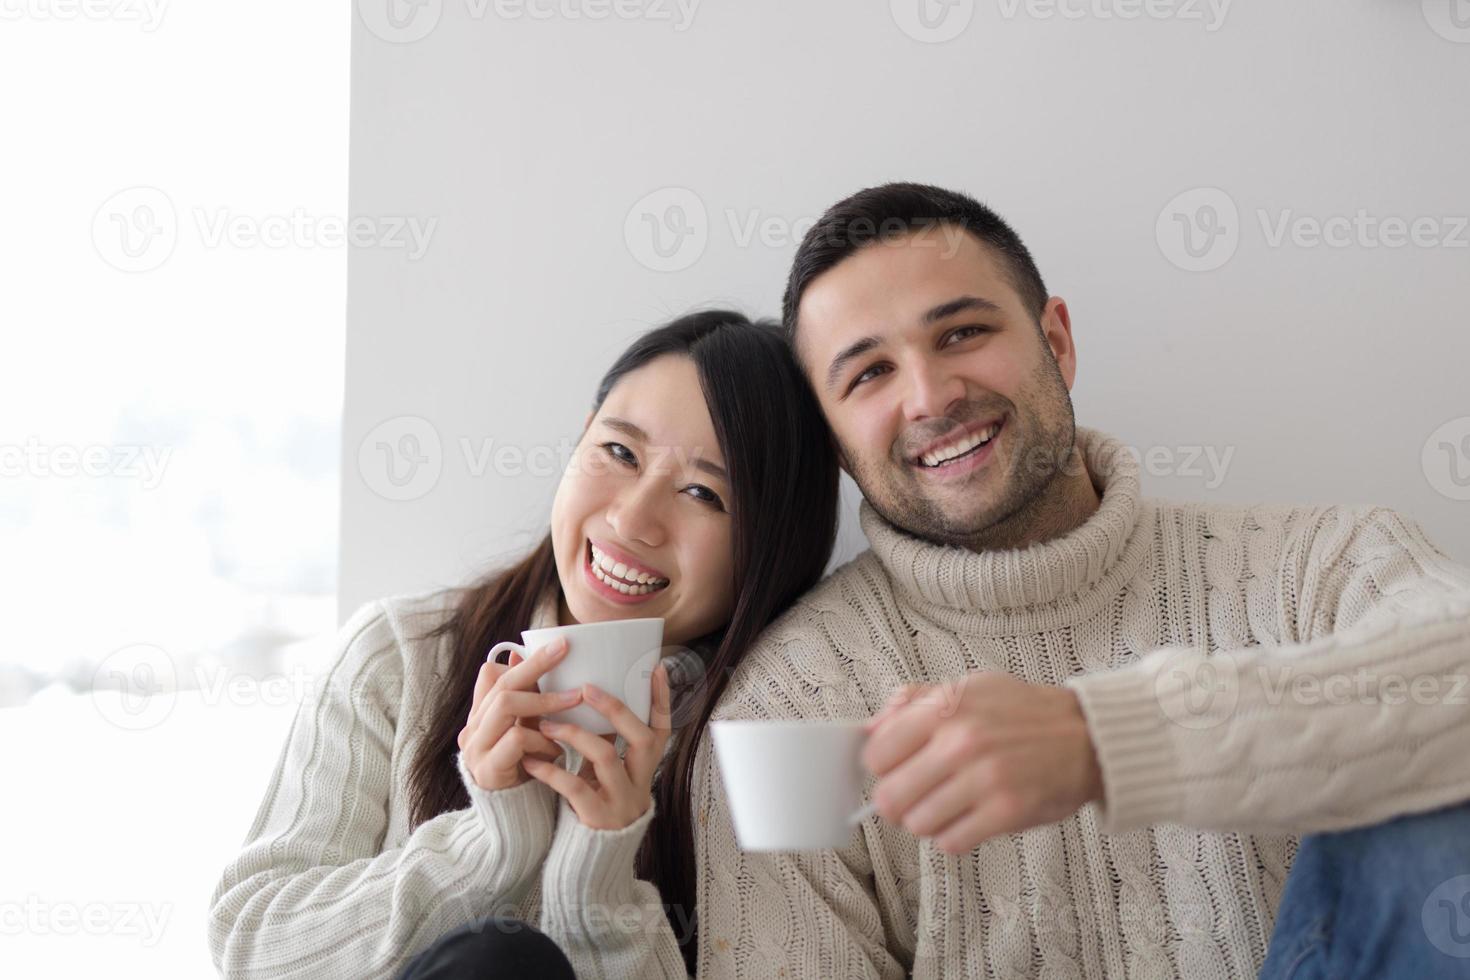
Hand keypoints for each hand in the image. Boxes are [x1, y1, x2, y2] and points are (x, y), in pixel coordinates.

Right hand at [458, 637, 583, 790]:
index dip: (522, 661)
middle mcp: (472, 729)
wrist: (514, 821)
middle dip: (536, 666)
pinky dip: (541, 740)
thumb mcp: (529, 732)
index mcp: (480, 716)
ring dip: (544, 701)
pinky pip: (516, 739)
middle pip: (501, 684)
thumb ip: (532, 703)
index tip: (556, 646)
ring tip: (574, 700)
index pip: (490, 674)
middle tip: (565, 651)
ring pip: (506, 705)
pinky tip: (557, 751)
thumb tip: (538, 664)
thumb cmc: (526, 771)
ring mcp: (476, 749)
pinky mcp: (487, 769)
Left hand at [522, 663, 672, 830]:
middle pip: (640, 738)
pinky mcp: (597, 817)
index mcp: (645, 767)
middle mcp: (640, 782)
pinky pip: (574, 786)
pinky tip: (530, 760)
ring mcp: (621, 800)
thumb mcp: (606, 771)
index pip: (662, 729)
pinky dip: (550, 770)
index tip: (655, 668)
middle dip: (615, 709)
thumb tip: (587, 695)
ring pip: (605, 757)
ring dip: (574, 734)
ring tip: (545, 723)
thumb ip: (604, 740)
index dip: (662, 700)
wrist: (592, 856)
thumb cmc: (596, 801)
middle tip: (586, 688)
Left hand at [862, 672, 1102, 853]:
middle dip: (898, 802)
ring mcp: (984, 779)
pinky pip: (952, 841)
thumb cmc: (1024, 713)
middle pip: (890, 797)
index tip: (896, 769)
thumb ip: (915, 702)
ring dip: (928, 821)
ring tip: (947, 806)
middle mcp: (961, 743)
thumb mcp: (968, 687)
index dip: (882, 767)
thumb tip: (870, 727)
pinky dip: (954, 836)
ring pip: (918, 824)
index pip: (876, 755)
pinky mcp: (1006, 812)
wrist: (1088, 736)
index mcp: (945, 709)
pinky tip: (968, 819)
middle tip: (916, 796)